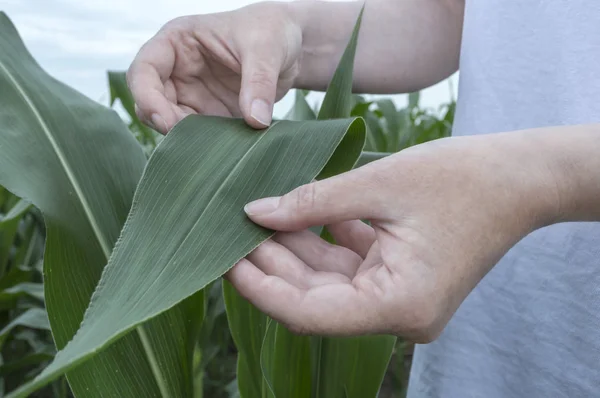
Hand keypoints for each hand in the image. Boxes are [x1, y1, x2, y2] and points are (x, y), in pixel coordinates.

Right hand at [127, 3, 301, 132]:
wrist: (292, 47)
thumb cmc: (272, 31)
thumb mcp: (267, 49)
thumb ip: (259, 82)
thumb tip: (255, 121)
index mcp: (178, 42)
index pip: (144, 70)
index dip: (146, 96)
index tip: (166, 121)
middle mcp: (177, 70)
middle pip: (150, 103)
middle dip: (165, 124)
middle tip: (191, 142)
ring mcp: (192, 95)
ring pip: (170, 124)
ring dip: (184, 139)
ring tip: (213, 146)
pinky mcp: (210, 115)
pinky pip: (197, 135)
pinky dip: (205, 145)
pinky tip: (225, 150)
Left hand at [226, 133, 559, 340]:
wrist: (519, 178)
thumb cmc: (462, 178)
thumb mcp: (378, 184)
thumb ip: (312, 203)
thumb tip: (255, 213)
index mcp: (399, 304)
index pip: (308, 314)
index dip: (260, 289)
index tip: (222, 262)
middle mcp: (398, 314)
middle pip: (313, 299)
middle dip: (272, 264)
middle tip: (232, 230)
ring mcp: (398, 299)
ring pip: (326, 282)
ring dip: (292, 251)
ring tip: (255, 218)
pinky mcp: (398, 279)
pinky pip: (346, 267)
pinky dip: (319, 242)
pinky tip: (291, 215)